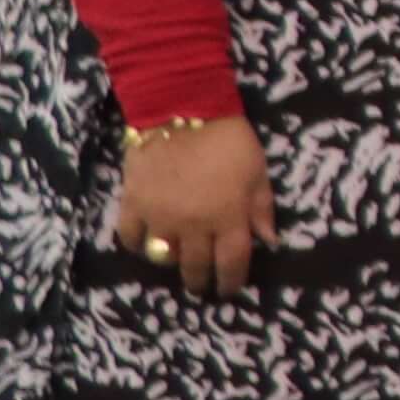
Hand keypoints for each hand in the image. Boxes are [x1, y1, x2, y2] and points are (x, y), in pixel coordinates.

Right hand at [111, 117, 278, 295]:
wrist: (181, 109)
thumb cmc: (228, 140)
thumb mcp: (258, 173)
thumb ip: (262, 209)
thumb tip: (269, 241)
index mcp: (229, 218)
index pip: (232, 263)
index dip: (231, 282)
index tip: (228, 290)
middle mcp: (194, 225)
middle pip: (196, 266)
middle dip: (201, 281)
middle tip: (201, 286)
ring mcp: (160, 216)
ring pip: (163, 256)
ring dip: (171, 264)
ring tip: (175, 265)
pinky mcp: (133, 203)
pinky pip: (130, 236)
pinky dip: (136, 244)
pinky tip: (144, 244)